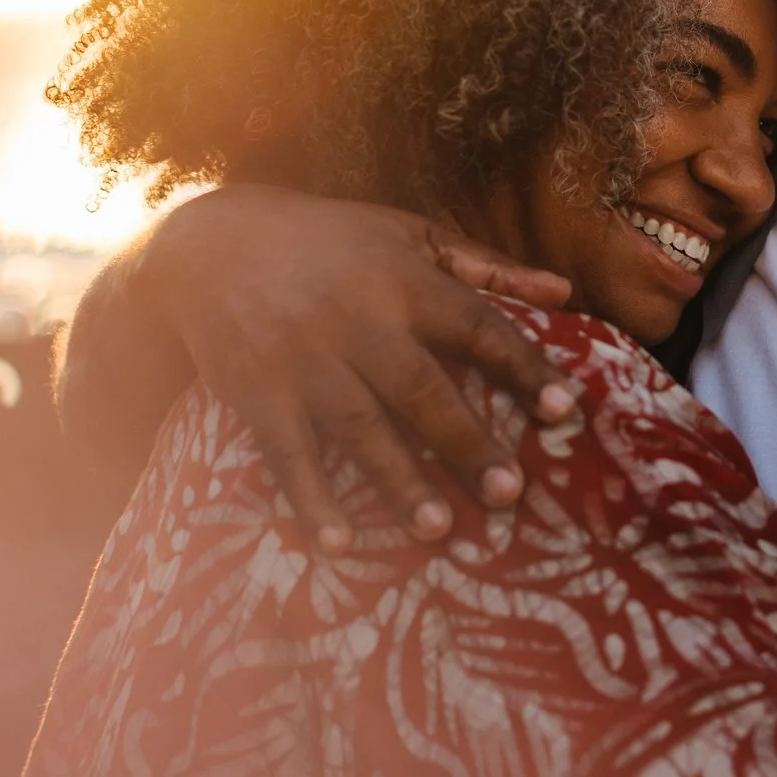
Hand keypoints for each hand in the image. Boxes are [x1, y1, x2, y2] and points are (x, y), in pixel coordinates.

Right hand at [147, 184, 579, 548]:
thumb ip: (488, 265)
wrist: (211, 243)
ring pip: (359, 428)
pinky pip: (287, 453)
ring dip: (399, 481)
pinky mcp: (257, 394)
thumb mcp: (409, 234)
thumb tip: (566, 291)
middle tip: (511, 492)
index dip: (521, 366)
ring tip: (439, 529)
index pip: (476, 326)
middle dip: (467, 442)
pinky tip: (338, 541)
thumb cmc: (331, 241)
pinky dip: (311, 498)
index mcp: (404, 283)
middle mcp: (358, 324)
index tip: (563, 407)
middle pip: (421, 389)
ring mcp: (304, 363)